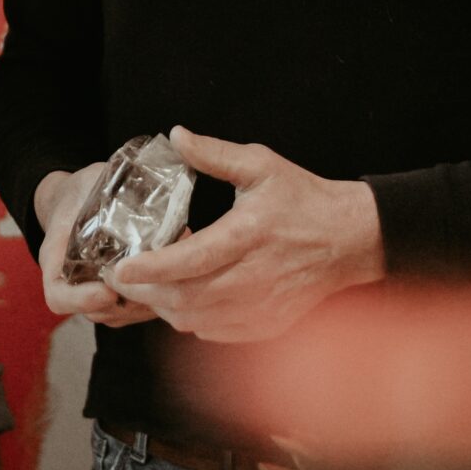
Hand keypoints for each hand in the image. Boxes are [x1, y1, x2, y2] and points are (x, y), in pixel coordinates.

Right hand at [34, 161, 157, 327]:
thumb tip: (139, 193)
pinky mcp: (119, 293)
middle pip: (96, 312)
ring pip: (121, 314)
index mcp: (56, 260)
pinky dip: (157, 297)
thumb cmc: (82, 192)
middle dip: (128, 301)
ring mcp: (96, 292)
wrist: (78, 200)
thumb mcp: (86, 185)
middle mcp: (74, 284)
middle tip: (155, 282)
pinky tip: (177, 276)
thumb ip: (104, 192)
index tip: (107, 290)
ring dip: (147, 301)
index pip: (58, 298)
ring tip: (171, 277)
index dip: (80, 300)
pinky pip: (135, 308)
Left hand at [105, 127, 386, 343]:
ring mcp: (261, 306)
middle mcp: (253, 277)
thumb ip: (215, 153)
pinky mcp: (267, 324)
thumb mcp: (261, 165)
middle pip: (185, 298)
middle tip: (120, 278)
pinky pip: (215, 332)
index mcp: (248, 235)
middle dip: (145, 292)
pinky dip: (191, 319)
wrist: (350, 239)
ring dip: (165, 306)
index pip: (189, 260)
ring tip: (150, 285)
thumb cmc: (304, 200)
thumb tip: (176, 136)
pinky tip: (186, 297)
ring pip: (195, 320)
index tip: (120, 268)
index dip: (150, 268)